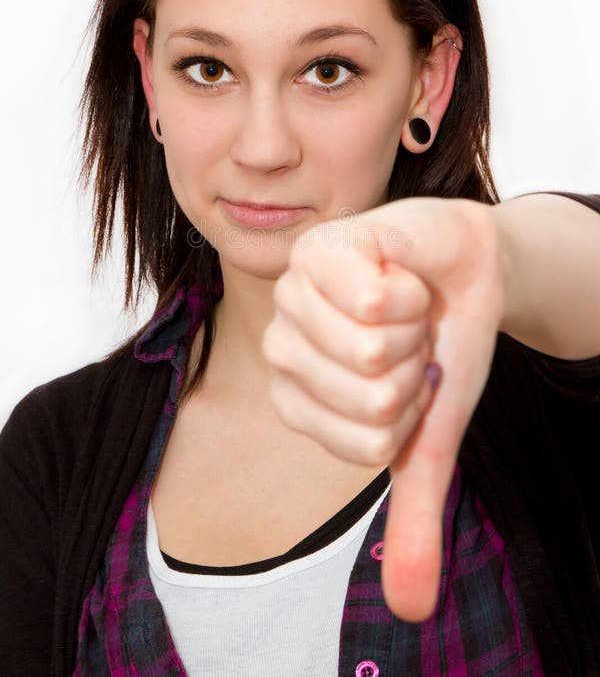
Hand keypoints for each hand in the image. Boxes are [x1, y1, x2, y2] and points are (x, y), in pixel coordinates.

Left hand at [261, 196, 505, 621]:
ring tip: (404, 306)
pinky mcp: (319, 249)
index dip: (413, 412)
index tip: (413, 379)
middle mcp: (284, 347)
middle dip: (417, 368)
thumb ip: (415, 510)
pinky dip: (409, 290)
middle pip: (370, 396)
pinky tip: (396, 273)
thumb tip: (411, 609)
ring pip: (371, 348)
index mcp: (301, 400)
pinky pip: (372, 299)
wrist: (466, 269)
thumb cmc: (441, 345)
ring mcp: (294, 295)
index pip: (366, 442)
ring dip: (414, 328)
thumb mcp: (431, 434)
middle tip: (411, 337)